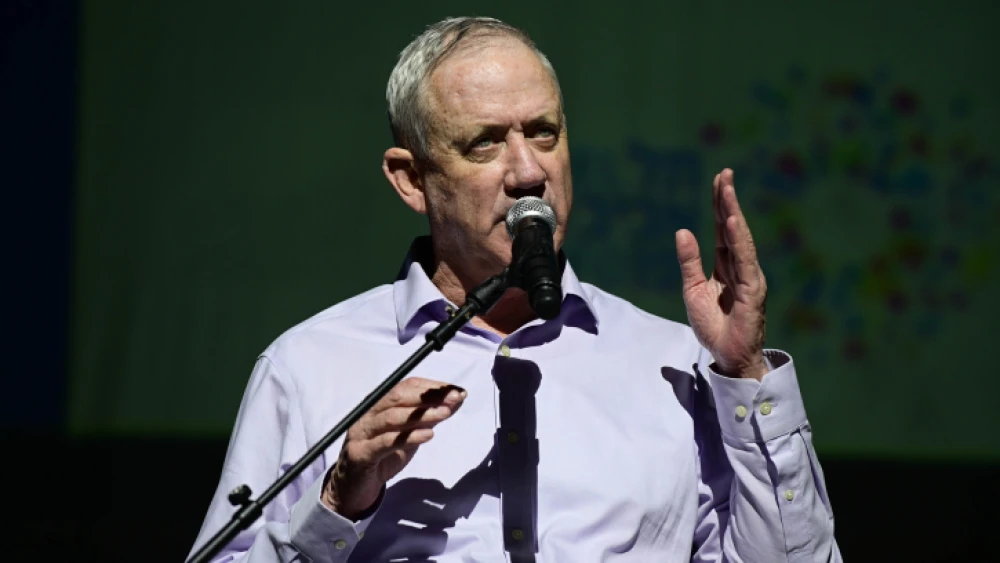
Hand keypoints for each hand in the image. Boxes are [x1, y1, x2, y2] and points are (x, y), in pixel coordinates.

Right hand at [322, 377, 466, 517]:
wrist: (353, 489)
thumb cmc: (383, 458)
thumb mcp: (410, 435)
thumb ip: (429, 418)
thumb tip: (455, 400)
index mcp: (380, 405)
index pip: (405, 387)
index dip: (431, 386)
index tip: (456, 391)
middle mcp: (369, 414)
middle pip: (398, 397)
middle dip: (428, 396)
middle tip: (454, 398)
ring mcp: (362, 433)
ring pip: (392, 417)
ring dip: (422, 414)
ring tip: (445, 413)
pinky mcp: (361, 454)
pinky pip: (385, 442)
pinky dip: (408, 437)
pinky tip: (428, 436)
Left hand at [675, 169, 767, 379]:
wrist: (727, 356)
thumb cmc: (713, 325)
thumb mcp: (692, 290)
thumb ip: (689, 262)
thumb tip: (682, 231)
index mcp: (726, 266)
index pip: (722, 230)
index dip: (719, 205)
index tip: (719, 180)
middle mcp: (740, 267)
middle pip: (732, 228)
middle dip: (728, 200)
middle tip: (724, 173)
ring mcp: (748, 276)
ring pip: (739, 239)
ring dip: (732, 213)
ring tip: (726, 189)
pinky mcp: (752, 290)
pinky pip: (744, 260)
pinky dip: (738, 240)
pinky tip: (731, 222)